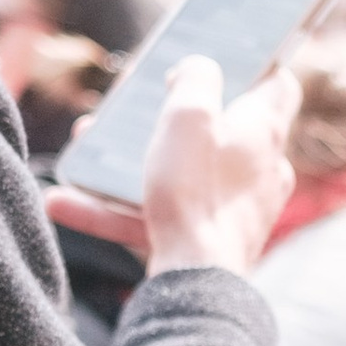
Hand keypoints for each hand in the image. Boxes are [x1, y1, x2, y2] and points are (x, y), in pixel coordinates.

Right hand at [47, 56, 299, 272]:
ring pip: (181, 175)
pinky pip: (162, 216)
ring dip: (129, 165)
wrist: (194, 283)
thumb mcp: (188, 117)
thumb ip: (195, 80)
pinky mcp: (213, 241)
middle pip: (219, 130)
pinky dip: (120, 208)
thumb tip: (199, 68)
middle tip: (134, 111)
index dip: (252, 67)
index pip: (278, 86)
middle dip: (168, 120)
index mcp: (264, 133)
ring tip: (85, 155)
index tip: (219, 62)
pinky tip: (67, 203)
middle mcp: (262, 171)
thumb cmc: (194, 195)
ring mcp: (239, 210)